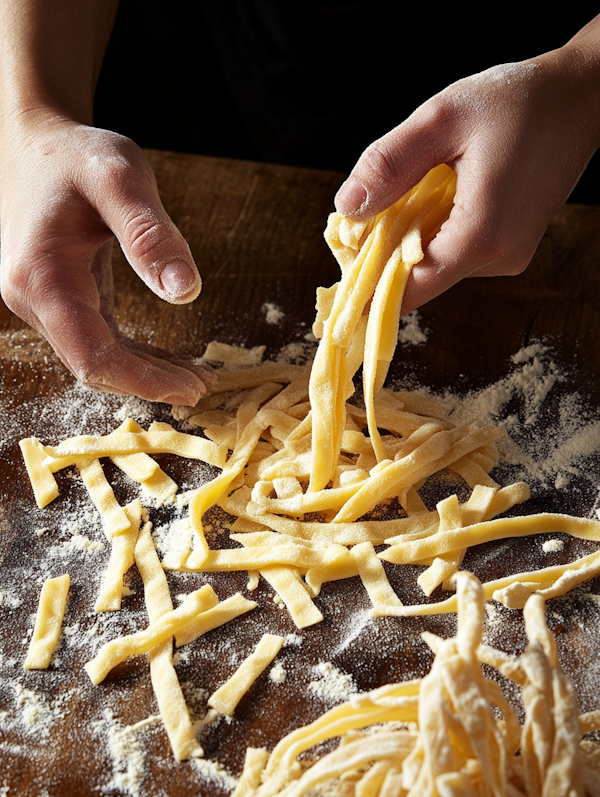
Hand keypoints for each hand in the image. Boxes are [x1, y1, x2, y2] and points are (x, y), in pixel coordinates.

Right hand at [0, 113, 213, 404]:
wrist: (36, 140)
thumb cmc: (76, 154)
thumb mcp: (120, 179)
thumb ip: (150, 234)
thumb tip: (186, 293)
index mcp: (44, 277)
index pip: (93, 355)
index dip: (143, 380)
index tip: (190, 388)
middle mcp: (34, 299)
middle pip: (94, 365)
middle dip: (150, 382)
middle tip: (204, 386)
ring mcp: (43, 301)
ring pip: (96, 357)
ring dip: (146, 372)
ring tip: (196, 377)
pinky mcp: (59, 297)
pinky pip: (97, 338)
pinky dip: (134, 354)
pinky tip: (168, 360)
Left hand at [335, 28, 599, 313]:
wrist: (579, 99)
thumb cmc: (517, 101)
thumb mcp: (442, 119)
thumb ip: (389, 165)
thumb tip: (346, 207)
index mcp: (481, 234)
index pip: (410, 291)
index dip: (368, 291)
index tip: (338, 286)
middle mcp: (499, 258)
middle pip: (419, 280)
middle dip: (383, 256)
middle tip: (360, 218)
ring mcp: (508, 257)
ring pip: (436, 267)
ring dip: (409, 241)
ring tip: (405, 195)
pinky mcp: (510, 248)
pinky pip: (456, 254)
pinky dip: (433, 235)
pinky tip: (432, 198)